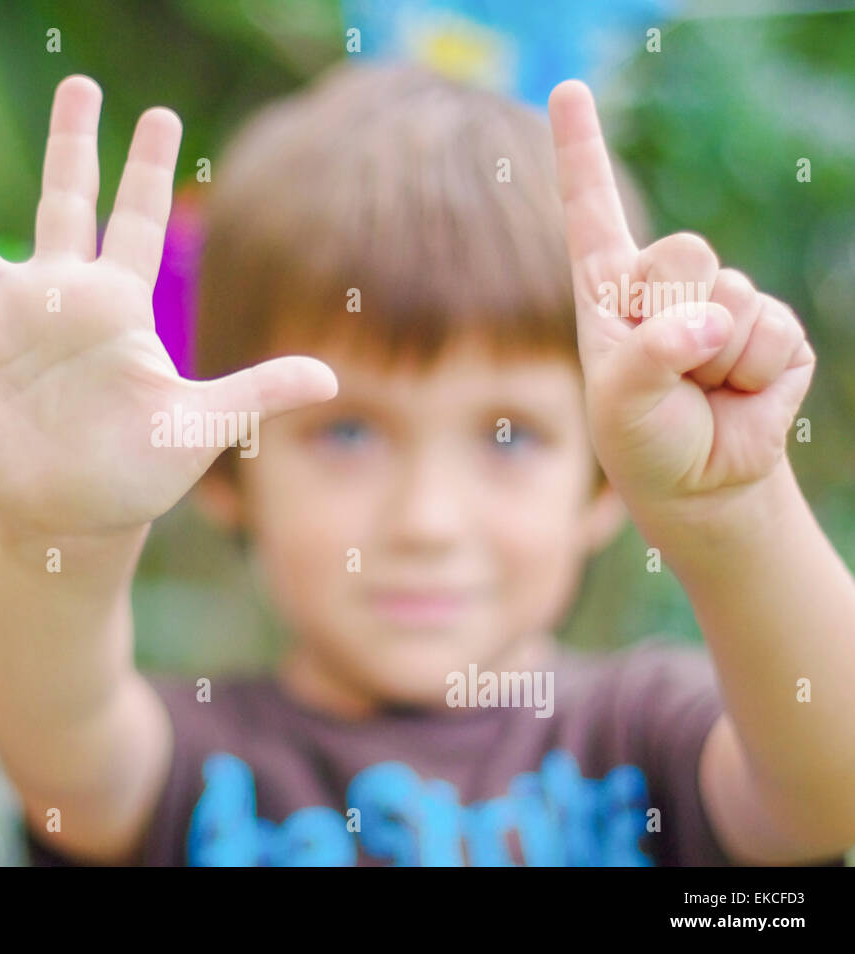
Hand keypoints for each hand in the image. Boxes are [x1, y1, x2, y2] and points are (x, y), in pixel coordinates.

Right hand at [0, 75, 336, 536]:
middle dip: (69, 143)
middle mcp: (59, 299)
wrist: (74, 518)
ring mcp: (4, 321)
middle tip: (76, 84)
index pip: (132, 219)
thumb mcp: (200, 426)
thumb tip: (329, 378)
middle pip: (62, 202)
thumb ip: (256, 392)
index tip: (158, 114)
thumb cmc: (139, 473)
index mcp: (117, 305)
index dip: (145, 167)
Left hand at [547, 80, 814, 521]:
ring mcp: (722, 300)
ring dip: (712, 356)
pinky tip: (736, 391)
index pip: (593, 206)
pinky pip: (768, 330)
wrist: (697, 481)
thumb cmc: (641, 436)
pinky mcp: (772, 327)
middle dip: (672, 313)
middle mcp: (664, 284)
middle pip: (681, 250)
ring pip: (728, 293)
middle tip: (668, 365)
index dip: (581, 148)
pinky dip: (750, 371)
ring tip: (698, 385)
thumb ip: (652, 354)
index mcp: (609, 288)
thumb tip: (713, 322)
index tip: (565, 89)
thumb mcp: (620, 399)